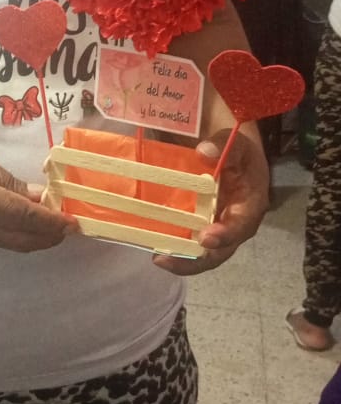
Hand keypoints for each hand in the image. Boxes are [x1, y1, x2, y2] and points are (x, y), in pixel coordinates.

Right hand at [0, 147, 78, 254]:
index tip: (75, 222)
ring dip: (38, 236)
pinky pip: (3, 242)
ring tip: (54, 223)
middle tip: (71, 225)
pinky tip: (26, 222)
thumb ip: (10, 182)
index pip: (29, 218)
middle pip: (28, 240)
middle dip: (52, 235)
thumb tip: (39, 196)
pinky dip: (21, 235)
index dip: (55, 222)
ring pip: (17, 244)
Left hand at [152, 129, 268, 276]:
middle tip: (166, 259)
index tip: (205, 238)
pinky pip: (189, 241)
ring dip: (180, 258)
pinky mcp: (202, 226)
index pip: (241, 226)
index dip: (225, 235)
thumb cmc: (239, 151)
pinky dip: (173, 245)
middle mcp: (235, 224)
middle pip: (219, 251)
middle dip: (194, 260)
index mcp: (250, 206)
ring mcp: (217, 228)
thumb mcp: (236, 143)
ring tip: (158, 257)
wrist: (234, 154)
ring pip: (202, 252)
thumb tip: (204, 152)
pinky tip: (153, 243)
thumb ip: (222, 145)